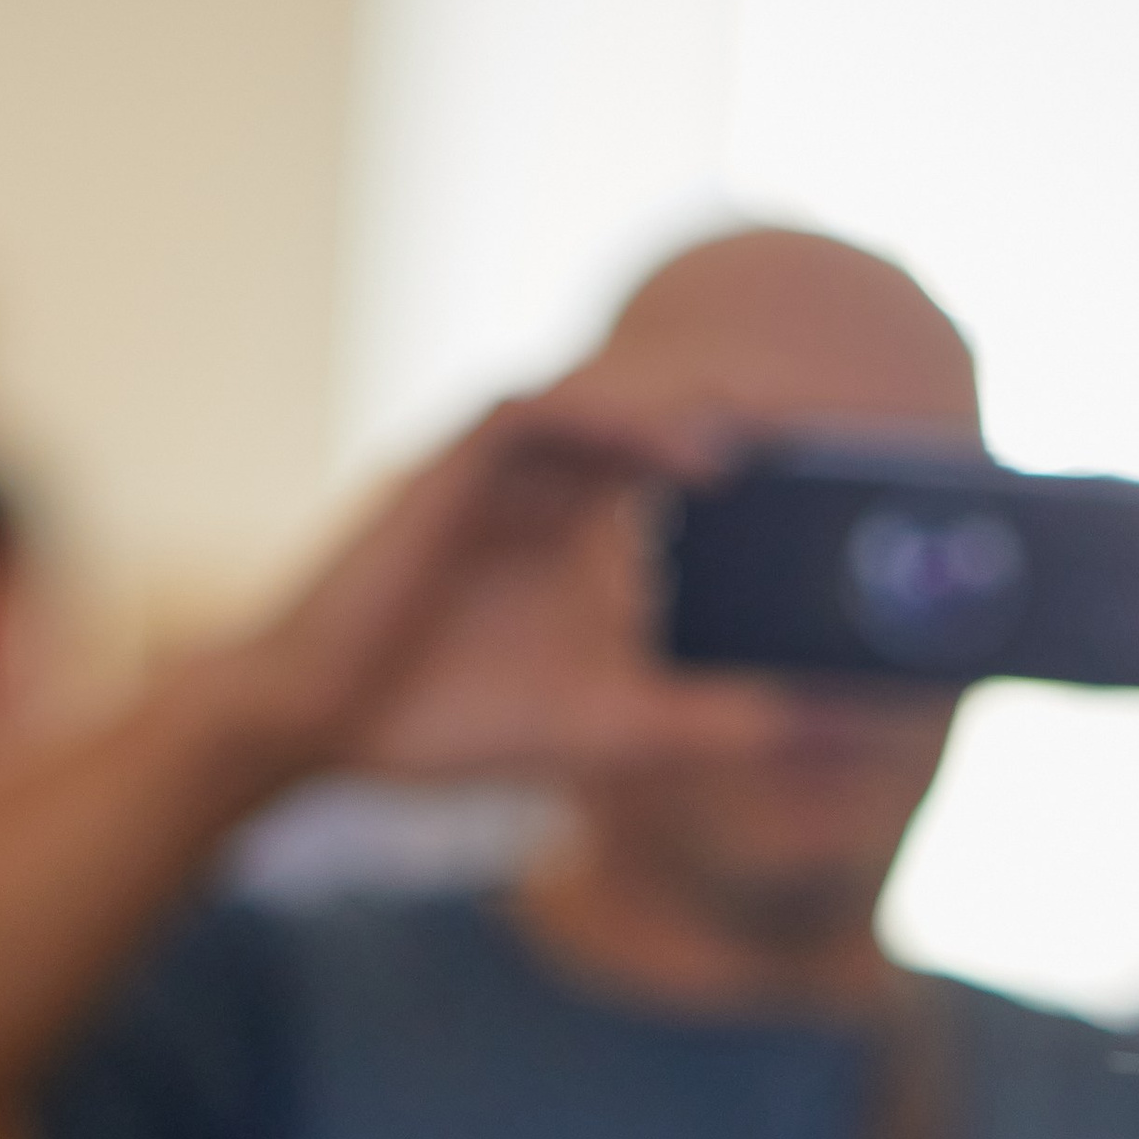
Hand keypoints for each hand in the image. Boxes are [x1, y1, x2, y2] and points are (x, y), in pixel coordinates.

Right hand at [215, 383, 792, 790]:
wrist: (310, 734)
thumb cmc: (438, 729)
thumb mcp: (601, 732)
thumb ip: (698, 723)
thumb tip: (807, 725)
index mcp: (570, 543)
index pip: (670, 478)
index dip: (750, 472)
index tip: (828, 495)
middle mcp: (537, 494)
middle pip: (646, 422)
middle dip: (727, 420)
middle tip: (815, 444)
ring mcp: (488, 474)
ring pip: (597, 404)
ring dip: (672, 413)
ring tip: (742, 452)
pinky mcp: (442, 469)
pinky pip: (532, 412)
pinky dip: (604, 421)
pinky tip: (666, 456)